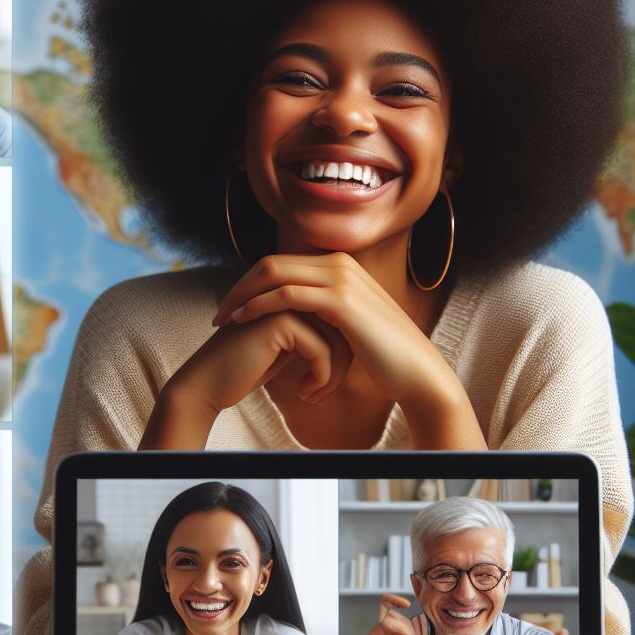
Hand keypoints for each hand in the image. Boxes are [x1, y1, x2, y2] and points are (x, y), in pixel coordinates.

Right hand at [140, 310, 350, 447]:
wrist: (208, 383)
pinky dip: (320, 377)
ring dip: (332, 376)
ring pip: (336, 339)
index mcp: (294, 296)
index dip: (343, 356)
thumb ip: (312, 336)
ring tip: (317, 398)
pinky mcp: (280, 320)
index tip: (329, 386)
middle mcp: (291, 294)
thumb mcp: (286, 349)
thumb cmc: (247, 370)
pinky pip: (321, 350)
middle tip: (324, 396)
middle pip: (342, 329)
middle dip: (341, 367)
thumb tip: (351, 345)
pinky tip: (304, 393)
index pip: (339, 323)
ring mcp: (285, 304)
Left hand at [213, 253, 485, 446]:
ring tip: (223, 320)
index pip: (282, 263)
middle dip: (239, 287)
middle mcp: (339, 263)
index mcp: (340, 266)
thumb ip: (325, 313)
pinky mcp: (341, 301)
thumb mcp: (349, 326)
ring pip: (274, 274)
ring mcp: (341, 278)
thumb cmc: (384, 356)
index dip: (251, 283)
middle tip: (218, 313)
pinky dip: (258, 306)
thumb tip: (299, 318)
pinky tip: (242, 321)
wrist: (416, 371)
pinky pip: (286, 295)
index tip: (232, 307)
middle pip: (271, 263)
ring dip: (242, 296)